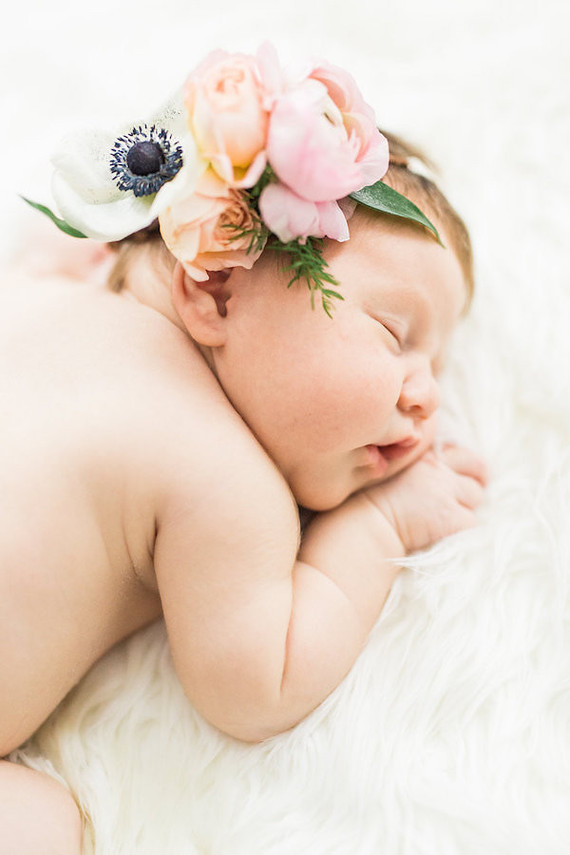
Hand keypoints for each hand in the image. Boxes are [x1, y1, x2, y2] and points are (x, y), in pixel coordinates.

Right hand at [364, 444, 487, 552]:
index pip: (460, 450)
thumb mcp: (395, 470)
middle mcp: (439, 468)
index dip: (468, 463)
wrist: (368, 526)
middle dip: (479, 480)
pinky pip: (471, 522)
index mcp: (425, 455)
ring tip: (448, 515)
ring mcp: (447, 491)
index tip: (467, 472)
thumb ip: (421, 464)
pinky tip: (444, 531)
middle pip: (478, 468)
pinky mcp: (451, 517)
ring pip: (476, 496)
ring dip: (466, 506)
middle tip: (475, 491)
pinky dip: (461, 528)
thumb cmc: (373, 502)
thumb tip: (444, 468)